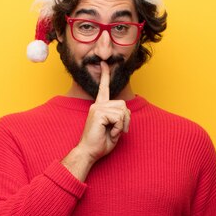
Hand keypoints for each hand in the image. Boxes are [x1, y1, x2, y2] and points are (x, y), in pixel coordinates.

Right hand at [61, 62, 130, 180]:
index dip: (105, 76)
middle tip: (119, 130)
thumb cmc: (100, 143)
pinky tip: (110, 132)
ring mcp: (97, 108)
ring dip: (122, 125)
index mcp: (100, 107)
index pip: (103, 89)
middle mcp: (98, 105)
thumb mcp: (114, 129)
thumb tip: (124, 112)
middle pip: (123, 104)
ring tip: (112, 132)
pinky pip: (118, 117)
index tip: (104, 63)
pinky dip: (119, 127)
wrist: (89, 152)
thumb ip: (120, 118)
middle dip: (126, 119)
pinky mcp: (99, 113)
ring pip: (122, 111)